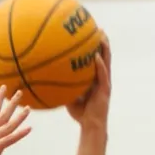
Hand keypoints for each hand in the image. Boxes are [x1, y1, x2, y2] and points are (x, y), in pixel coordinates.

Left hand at [66, 39, 110, 153]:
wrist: (91, 126)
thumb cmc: (80, 114)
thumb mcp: (68, 96)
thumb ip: (63, 85)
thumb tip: (47, 78)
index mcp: (95, 78)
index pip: (96, 59)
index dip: (94, 46)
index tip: (89, 33)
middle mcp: (101, 78)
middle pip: (104, 56)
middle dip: (101, 42)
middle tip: (97, 28)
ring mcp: (105, 83)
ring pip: (107, 61)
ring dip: (105, 48)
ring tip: (101, 35)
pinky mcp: (106, 90)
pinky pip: (103, 75)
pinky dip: (100, 65)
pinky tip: (96, 57)